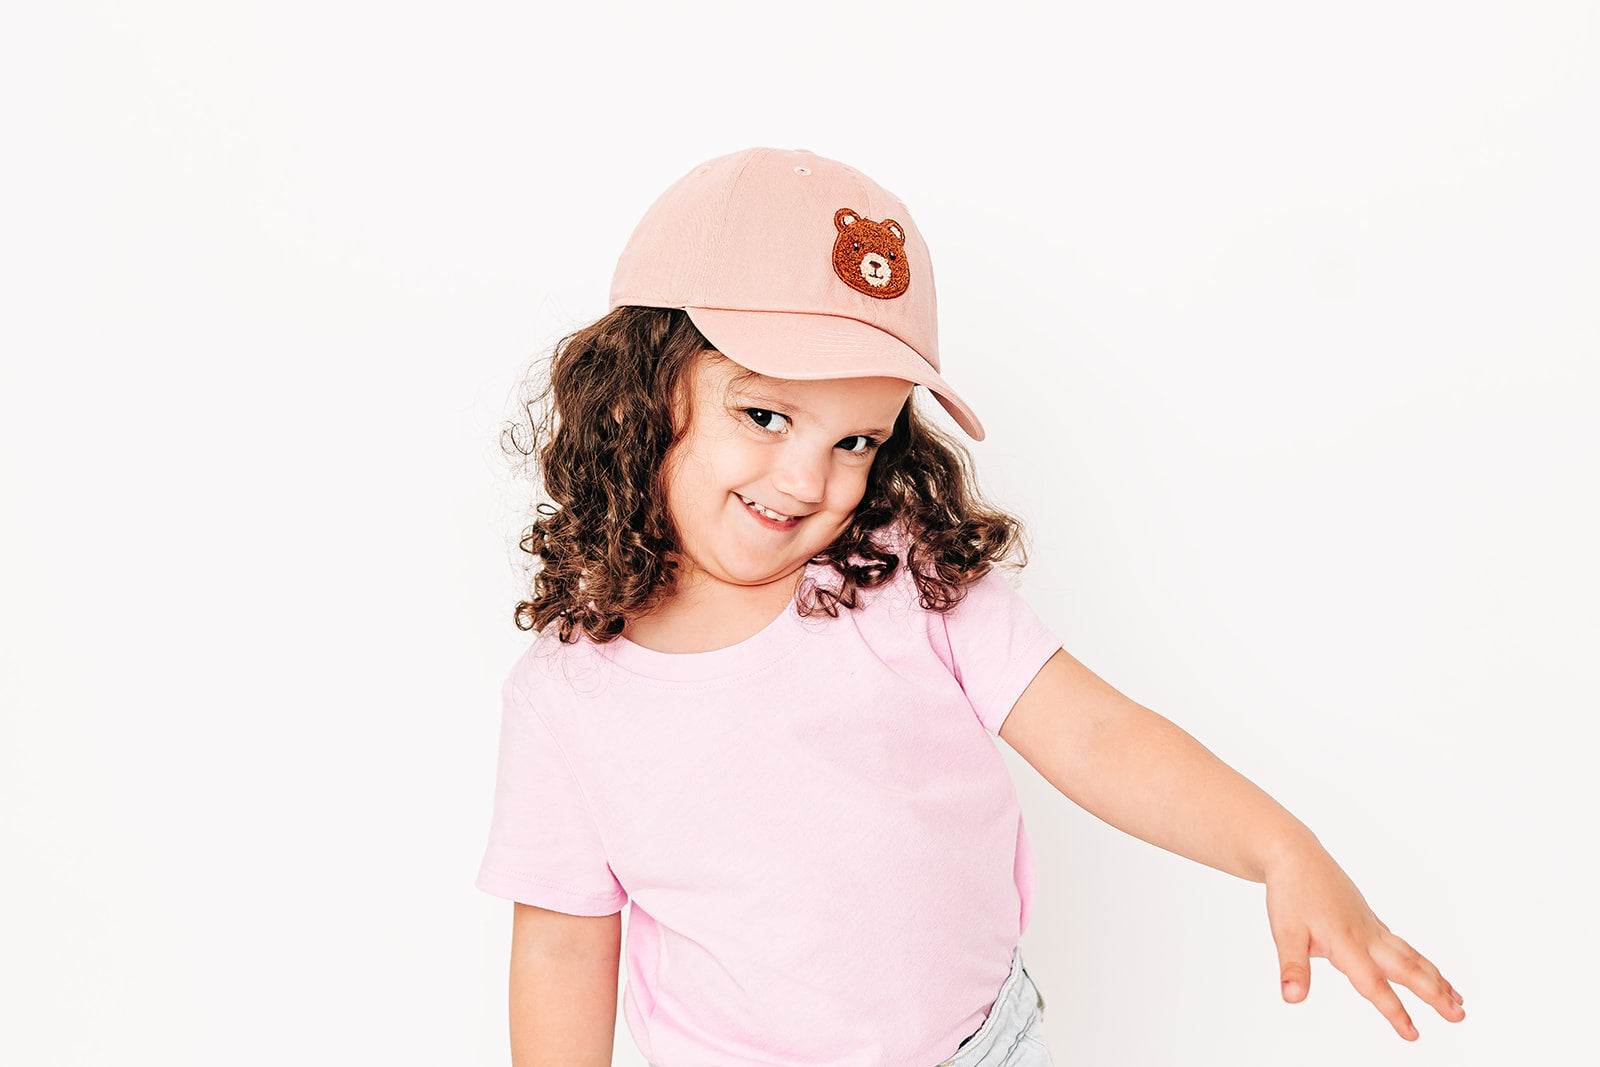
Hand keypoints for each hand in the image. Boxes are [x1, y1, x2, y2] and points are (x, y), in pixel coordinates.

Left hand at [1263, 839, 1465, 1039]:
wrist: (1294, 853)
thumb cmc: (1290, 892)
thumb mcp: (1283, 932)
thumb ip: (1292, 967)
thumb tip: (1292, 998)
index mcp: (1346, 942)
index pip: (1373, 984)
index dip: (1393, 1011)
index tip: (1414, 1034)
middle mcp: (1365, 935)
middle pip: (1406, 969)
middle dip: (1434, 994)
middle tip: (1460, 1016)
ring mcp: (1369, 925)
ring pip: (1409, 955)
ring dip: (1434, 977)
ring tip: (1458, 998)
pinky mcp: (1368, 917)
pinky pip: (1399, 943)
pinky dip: (1417, 959)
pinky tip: (1425, 969)